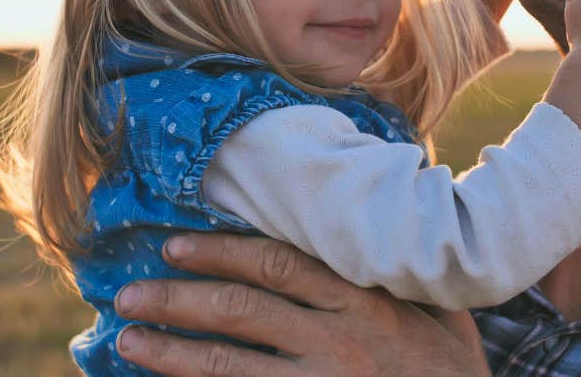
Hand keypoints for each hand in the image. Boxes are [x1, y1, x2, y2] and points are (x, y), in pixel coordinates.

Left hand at [114, 234, 490, 375]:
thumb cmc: (452, 371)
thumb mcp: (442, 310)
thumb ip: (400, 271)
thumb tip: (375, 218)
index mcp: (364, 299)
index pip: (279, 265)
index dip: (222, 252)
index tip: (177, 246)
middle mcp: (338, 339)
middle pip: (243, 310)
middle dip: (180, 299)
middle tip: (130, 293)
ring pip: (232, 364)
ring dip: (173, 350)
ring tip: (128, 338)